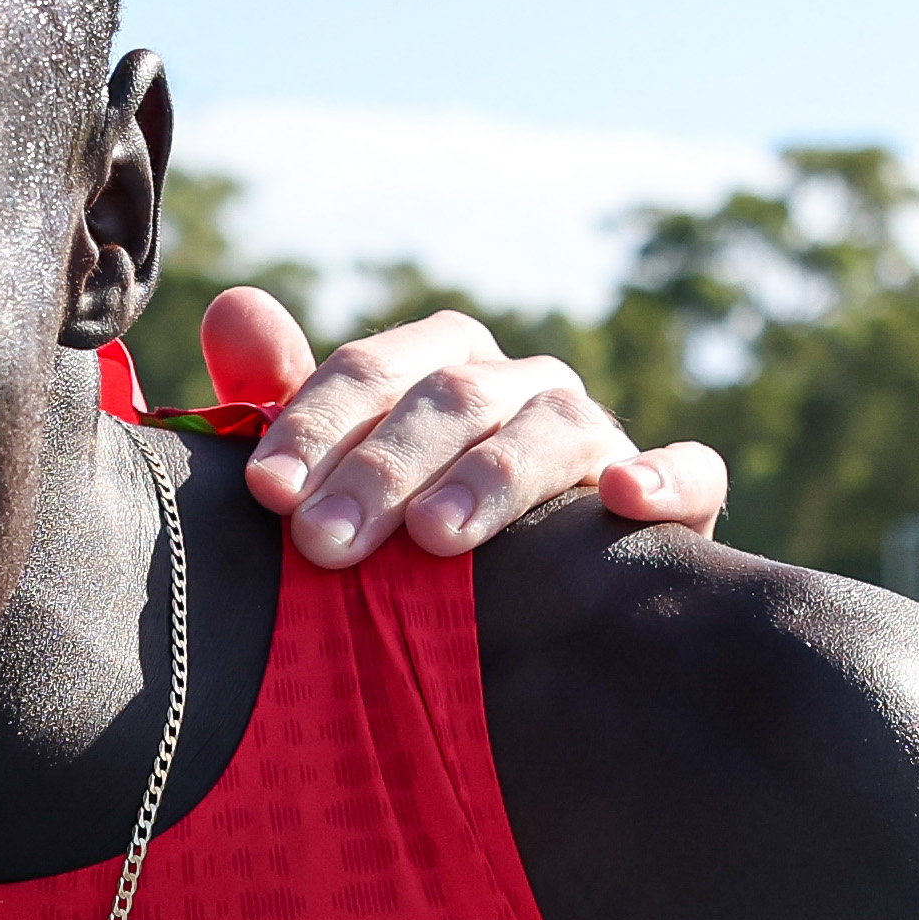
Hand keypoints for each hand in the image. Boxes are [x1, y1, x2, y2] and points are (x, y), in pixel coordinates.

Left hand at [206, 287, 727, 565]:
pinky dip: (663, 478)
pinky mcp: (672, 494)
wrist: (533, 611)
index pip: (370, 372)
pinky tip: (622, 498)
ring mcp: (596, 436)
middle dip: (382, 469)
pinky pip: (687, 472)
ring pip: (551, 428)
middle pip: (451, 399)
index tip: (265, 492)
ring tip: (437, 539)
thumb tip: (231, 308)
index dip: (314, 424)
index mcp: (437, 369)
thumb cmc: (408, 528)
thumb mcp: (341, 468)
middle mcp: (517, 386)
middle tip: (323, 544)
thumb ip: (283, 399)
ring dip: (493, 478)